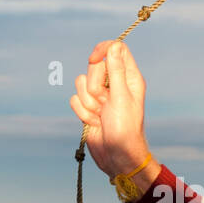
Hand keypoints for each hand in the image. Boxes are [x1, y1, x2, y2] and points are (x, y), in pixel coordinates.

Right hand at [70, 39, 149, 177]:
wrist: (116, 156)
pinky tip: (94, 123)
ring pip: (81, 83)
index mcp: (128, 77)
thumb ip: (116, 71)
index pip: (115, 49)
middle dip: (95, 85)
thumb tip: (113, 46)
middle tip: (105, 102)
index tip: (93, 59)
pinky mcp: (88, 107)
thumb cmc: (126, 129)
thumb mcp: (122, 97)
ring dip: (88, 102)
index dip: (102, 50)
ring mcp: (100, 96)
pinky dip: (83, 113)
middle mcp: (114, 83)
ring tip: (100, 115)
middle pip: (94, 65)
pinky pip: (74, 99)